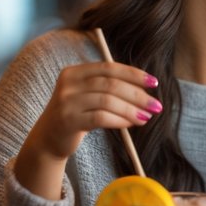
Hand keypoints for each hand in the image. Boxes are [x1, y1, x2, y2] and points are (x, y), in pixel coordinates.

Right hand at [29, 62, 160, 160]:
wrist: (49, 138)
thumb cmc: (77, 114)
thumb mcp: (89, 95)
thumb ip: (110, 87)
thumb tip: (146, 89)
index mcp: (75, 71)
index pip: (109, 68)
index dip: (134, 74)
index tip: (154, 83)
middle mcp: (68, 83)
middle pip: (111, 84)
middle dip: (138, 94)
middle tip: (156, 105)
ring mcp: (66, 101)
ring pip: (108, 101)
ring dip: (132, 109)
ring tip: (147, 116)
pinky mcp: (68, 120)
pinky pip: (100, 117)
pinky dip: (120, 120)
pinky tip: (132, 124)